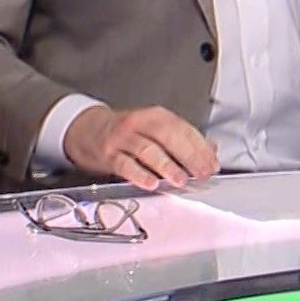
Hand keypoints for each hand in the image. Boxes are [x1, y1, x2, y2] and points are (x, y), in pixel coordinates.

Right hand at [62, 105, 219, 190]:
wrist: (87, 130)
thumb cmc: (127, 133)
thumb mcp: (155, 130)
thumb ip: (183, 140)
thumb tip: (212, 150)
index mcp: (156, 116)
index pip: (183, 129)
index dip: (200, 147)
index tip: (212, 164)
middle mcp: (140, 124)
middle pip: (168, 136)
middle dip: (188, 156)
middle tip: (202, 173)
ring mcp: (123, 138)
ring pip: (148, 149)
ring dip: (166, 165)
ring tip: (180, 179)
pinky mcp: (108, 154)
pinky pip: (124, 164)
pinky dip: (138, 174)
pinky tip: (150, 183)